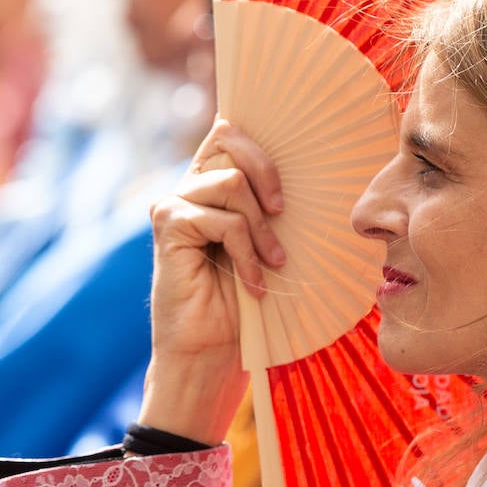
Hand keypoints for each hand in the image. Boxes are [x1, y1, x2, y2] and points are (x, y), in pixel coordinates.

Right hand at [140, 118, 284, 444]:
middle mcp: (190, 187)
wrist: (211, 355)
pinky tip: (253, 284)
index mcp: (213, 185)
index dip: (262, 135)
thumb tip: (317, 171)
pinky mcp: (169, 226)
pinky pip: (224, 220)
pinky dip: (247, 253)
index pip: (232, 131)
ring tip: (273, 264)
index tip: (295, 163)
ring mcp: (175, 204)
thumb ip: (274, 206)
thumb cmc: (247, 305)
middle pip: (229, 136)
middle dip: (267, 170)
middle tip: (283, 213)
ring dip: (262, 228)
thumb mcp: (271, 245)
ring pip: (232, 183)